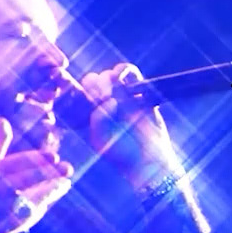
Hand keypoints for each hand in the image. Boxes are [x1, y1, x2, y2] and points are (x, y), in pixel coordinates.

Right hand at [0, 118, 74, 232]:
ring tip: (65, 184)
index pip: (16, 164)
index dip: (36, 160)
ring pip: (31, 201)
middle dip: (48, 175)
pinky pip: (29, 217)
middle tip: (67, 168)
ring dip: (51, 192)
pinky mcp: (7, 228)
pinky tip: (53, 196)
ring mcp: (1, 212)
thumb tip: (4, 120)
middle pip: (26, 182)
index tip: (54, 156)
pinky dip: (42, 207)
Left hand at [81, 63, 176, 183]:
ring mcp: (124, 97)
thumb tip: (110, 100)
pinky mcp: (142, 94)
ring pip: (113, 74)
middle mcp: (107, 102)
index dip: (85, 90)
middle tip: (103, 96)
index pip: (84, 93)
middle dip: (98, 84)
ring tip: (115, 88)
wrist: (148, 160)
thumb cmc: (122, 154)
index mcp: (94, 112)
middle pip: (97, 80)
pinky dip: (128, 71)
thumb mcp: (101, 140)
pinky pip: (133, 75)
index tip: (92, 99)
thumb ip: (98, 120)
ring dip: (112, 76)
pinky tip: (126, 79)